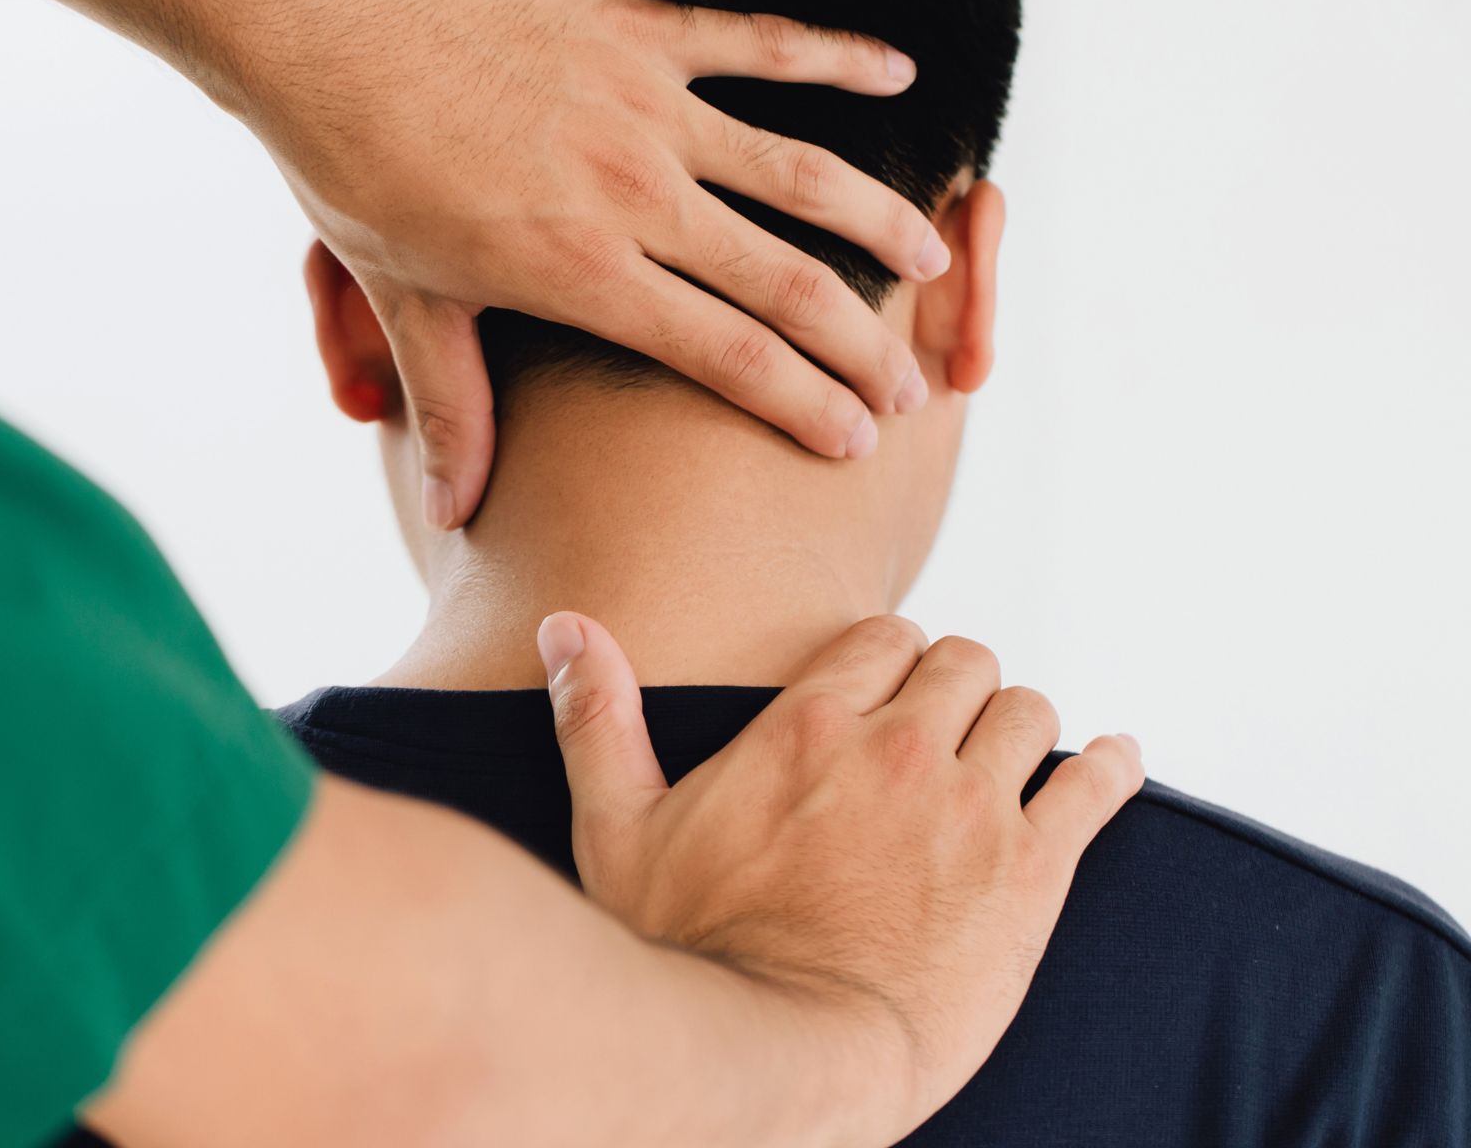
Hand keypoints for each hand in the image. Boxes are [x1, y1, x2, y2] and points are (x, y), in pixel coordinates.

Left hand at [222, 0, 945, 529]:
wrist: (323, 21)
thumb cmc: (354, 164)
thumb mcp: (402, 297)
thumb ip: (451, 407)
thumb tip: (453, 515)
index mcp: (583, 272)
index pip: (726, 355)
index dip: (804, 403)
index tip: (858, 439)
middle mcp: (635, 194)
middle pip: (784, 282)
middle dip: (863, 342)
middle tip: (917, 386)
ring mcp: (647, 106)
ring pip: (799, 172)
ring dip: (877, 217)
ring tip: (935, 255)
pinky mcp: (642, 30)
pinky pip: (764, 43)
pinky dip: (838, 55)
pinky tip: (904, 72)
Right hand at [540, 611, 1144, 1134]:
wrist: (782, 1056)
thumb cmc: (692, 948)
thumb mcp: (622, 827)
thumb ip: (599, 715)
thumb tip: (565, 624)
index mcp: (811, 721)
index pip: (888, 637)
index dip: (897, 658)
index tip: (897, 688)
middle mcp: (900, 745)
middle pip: (967, 662)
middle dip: (961, 685)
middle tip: (952, 730)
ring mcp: (971, 805)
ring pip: (1030, 713)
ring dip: (1023, 727)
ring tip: (1014, 756)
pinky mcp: (1029, 873)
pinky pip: (1097, 787)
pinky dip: (1112, 767)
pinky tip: (1115, 762)